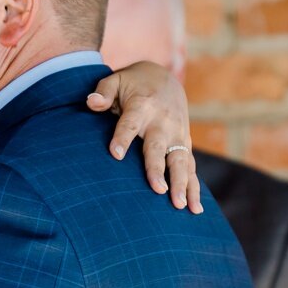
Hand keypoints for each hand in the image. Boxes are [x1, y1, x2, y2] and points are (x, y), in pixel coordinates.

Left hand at [87, 60, 201, 213]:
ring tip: (180, 206)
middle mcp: (163, 122)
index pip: (129, 124)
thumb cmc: (132, 84)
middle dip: (159, 169)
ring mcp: (177, 134)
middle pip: (159, 148)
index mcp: (142, 105)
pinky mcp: (184, 144)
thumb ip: (103, 91)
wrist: (164, 78)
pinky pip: (191, 168)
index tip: (115, 154)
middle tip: (159, 191)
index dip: (122, 138)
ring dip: (182, 184)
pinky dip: (194, 188)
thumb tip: (92, 102)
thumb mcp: (116, 80)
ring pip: (181, 161)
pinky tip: (195, 209)